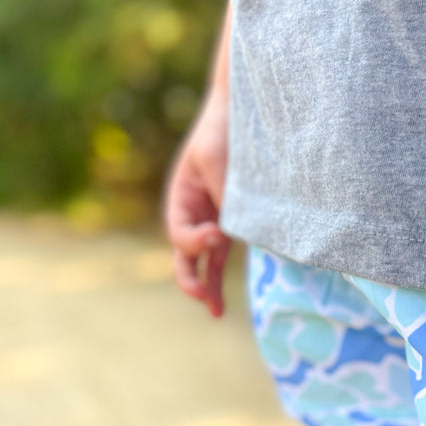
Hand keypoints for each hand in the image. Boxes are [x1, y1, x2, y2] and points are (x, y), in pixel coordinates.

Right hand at [163, 92, 231, 317]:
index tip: (218, 234)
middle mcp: (193, 214)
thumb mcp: (216, 157)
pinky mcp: (234, 226)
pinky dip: (218, 277)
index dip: (196, 240)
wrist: (244, 114)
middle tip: (200, 294)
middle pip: (183, 255)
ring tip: (214, 311)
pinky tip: (220, 303)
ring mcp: (212, 222)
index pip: (181, 232)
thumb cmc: (224, 130)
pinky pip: (221, 257)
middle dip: (190, 278)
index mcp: (181, 197)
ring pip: (204, 263)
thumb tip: (229, 231)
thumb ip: (222, 195)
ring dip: (207, 287)